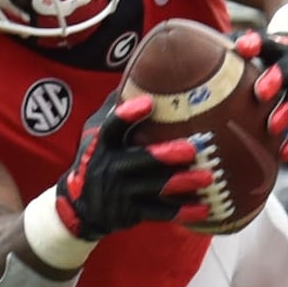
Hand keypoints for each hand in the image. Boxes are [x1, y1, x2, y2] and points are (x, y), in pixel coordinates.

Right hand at [47, 97, 202, 244]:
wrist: (80, 208)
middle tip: (193, 148)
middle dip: (166, 155)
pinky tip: (204, 209)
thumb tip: (134, 74)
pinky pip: (158, 212)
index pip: (112, 127)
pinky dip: (181, 211)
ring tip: (207, 177)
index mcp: (101, 145)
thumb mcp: (95, 135)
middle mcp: (109, 167)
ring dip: (182, 182)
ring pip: (154, 186)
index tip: (149, 103)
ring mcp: (119, 192)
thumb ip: (112, 110)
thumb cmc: (97, 160)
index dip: (128, 115)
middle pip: (140, 160)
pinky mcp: (130, 213)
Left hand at [243, 30, 287, 162]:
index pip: (265, 43)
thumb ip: (231, 49)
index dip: (255, 44)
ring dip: (287, 113)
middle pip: (286, 71)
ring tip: (272, 128)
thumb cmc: (264, 55)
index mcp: (275, 49)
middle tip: (260, 94)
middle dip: (274, 81)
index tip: (242, 48)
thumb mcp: (251, 46)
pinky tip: (283, 155)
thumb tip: (194, 51)